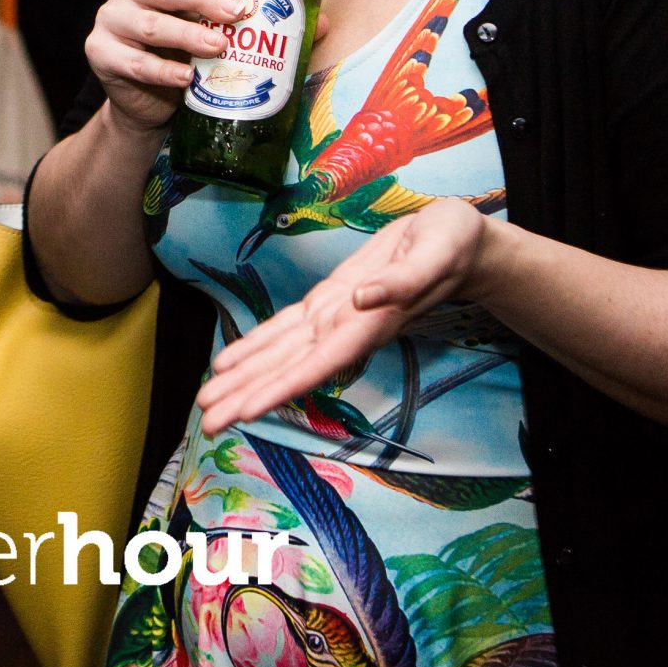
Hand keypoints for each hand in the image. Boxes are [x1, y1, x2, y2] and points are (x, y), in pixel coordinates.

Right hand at [84, 0, 252, 133]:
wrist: (143, 98)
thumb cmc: (178, 51)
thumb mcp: (198, 23)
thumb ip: (219, 12)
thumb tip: (284, 12)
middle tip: (237, 12)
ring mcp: (110, 19)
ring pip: (151, 26)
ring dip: (188, 36)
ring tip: (219, 46)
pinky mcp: (100, 52)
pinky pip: (135, 63)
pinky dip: (163, 71)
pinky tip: (187, 77)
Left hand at [196, 198, 503, 433]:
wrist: (461, 243)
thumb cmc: (454, 244)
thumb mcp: (437, 252)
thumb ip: (405, 280)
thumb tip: (365, 297)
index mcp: (370, 323)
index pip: (319, 364)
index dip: (282, 388)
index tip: (247, 412)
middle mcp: (346, 328)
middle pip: (290, 369)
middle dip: (249, 396)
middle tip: (206, 423)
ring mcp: (335, 316)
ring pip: (281, 353)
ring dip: (244, 377)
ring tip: (207, 401)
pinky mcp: (330, 299)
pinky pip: (287, 327)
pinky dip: (257, 344)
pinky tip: (230, 360)